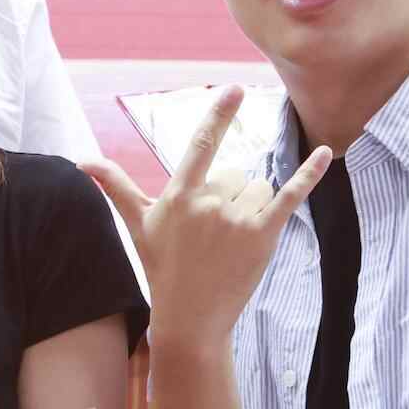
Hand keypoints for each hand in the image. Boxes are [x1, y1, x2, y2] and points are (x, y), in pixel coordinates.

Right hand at [83, 87, 329, 346]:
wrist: (191, 319)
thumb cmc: (163, 268)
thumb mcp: (138, 224)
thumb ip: (116, 186)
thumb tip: (82, 160)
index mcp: (180, 195)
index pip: (200, 146)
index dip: (218, 116)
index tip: (235, 89)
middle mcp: (208, 203)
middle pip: (237, 174)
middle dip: (231, 198)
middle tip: (214, 237)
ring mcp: (236, 220)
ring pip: (259, 187)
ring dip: (253, 206)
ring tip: (233, 241)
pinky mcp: (263, 235)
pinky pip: (289, 196)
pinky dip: (309, 174)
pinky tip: (326, 152)